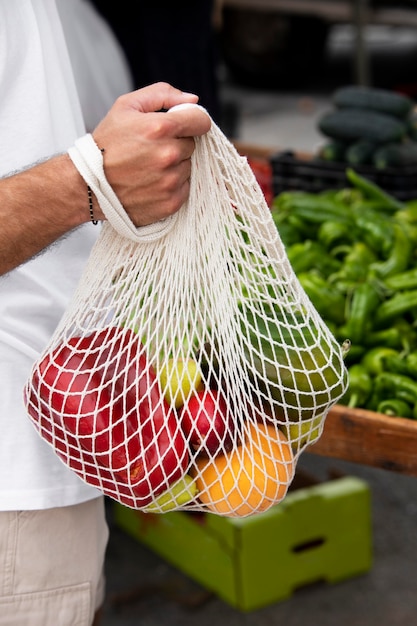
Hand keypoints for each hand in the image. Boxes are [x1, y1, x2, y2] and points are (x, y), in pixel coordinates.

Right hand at [92, 82, 211, 226]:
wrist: (88, 185)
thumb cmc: (106, 143)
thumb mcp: (126, 106)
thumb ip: (163, 94)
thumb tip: (193, 100)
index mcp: (160, 128)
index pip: (201, 121)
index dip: (192, 121)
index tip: (182, 125)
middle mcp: (168, 155)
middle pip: (192, 145)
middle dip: (177, 143)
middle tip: (152, 149)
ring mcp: (170, 181)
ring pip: (188, 167)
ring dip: (174, 165)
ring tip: (149, 167)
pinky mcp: (170, 202)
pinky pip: (184, 188)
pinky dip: (172, 185)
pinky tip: (152, 182)